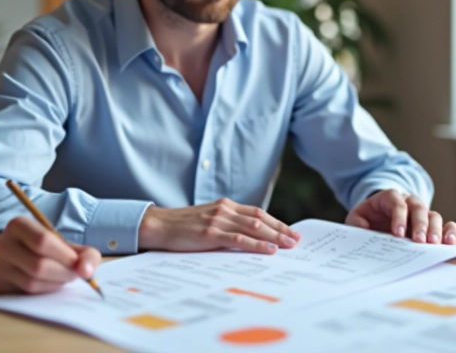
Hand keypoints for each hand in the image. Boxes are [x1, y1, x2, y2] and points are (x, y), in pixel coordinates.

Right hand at [0, 216, 101, 293]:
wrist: (18, 252)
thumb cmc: (47, 247)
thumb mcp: (66, 243)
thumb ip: (86, 254)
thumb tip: (87, 272)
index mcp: (18, 225)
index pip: (43, 241)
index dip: (64, 256)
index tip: (76, 262)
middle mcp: (2, 244)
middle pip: (38, 265)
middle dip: (62, 273)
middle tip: (73, 274)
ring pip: (31, 282)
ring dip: (54, 284)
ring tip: (62, 277)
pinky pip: (25, 293)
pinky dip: (44, 290)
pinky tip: (50, 283)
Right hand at [138, 198, 300, 253]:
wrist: (158, 225)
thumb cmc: (182, 226)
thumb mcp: (208, 220)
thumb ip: (226, 224)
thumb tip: (248, 236)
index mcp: (225, 205)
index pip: (258, 213)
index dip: (277, 222)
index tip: (291, 232)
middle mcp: (225, 209)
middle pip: (261, 219)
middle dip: (281, 230)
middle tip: (297, 240)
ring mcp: (218, 220)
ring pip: (254, 227)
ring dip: (274, 237)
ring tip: (289, 245)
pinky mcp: (211, 234)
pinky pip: (239, 239)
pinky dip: (257, 244)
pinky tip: (269, 250)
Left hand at [346, 189, 455, 244]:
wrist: (378, 217)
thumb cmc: (369, 218)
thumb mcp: (357, 217)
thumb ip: (356, 222)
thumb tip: (363, 229)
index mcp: (390, 197)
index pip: (397, 202)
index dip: (399, 216)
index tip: (397, 234)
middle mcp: (409, 202)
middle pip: (418, 207)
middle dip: (419, 224)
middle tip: (419, 240)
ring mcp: (422, 213)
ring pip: (433, 215)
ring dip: (435, 229)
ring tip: (434, 244)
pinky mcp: (431, 225)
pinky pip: (445, 224)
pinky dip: (450, 231)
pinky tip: (449, 242)